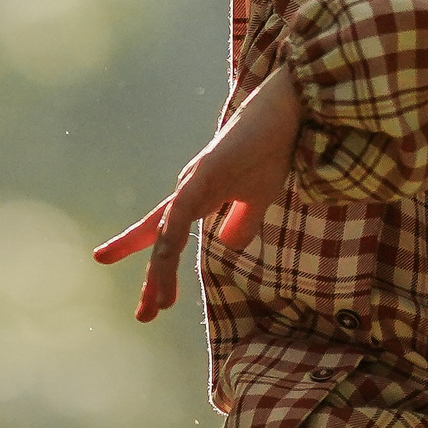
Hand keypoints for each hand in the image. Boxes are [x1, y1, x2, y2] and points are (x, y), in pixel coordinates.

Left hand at [93, 68, 303, 321]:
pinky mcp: (205, 172)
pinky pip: (181, 212)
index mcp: (201, 195)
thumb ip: (244, 221)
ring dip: (161, 271)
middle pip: (160, 237)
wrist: (288, 111)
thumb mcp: (259, 197)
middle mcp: (190, 187)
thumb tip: (228, 245)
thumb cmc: (273, 147)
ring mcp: (196, 179)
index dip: (152, 261)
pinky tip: (165, 258)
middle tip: (144, 316)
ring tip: (158, 306)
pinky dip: (170, 238)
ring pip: (168, 233)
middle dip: (152, 277)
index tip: (138, 291)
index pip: (167, 232)